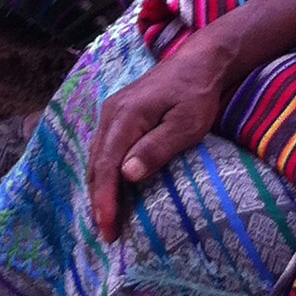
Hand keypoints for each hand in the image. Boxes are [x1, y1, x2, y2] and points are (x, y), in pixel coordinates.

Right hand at [88, 32, 232, 240]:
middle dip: (98, 199)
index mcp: (126, 116)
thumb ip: (156, 147)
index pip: (107, 164)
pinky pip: (103, 148)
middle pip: (96, 163)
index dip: (104, 198)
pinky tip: (110, 188)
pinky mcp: (117, 114)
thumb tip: (126, 175)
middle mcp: (111, 113)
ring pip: (96, 156)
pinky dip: (103, 172)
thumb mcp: (185, 124)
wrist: (199, 63)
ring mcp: (111, 112)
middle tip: (107, 233)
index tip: (108, 227)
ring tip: (106, 217)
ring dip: (98, 187)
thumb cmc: (197, 94)